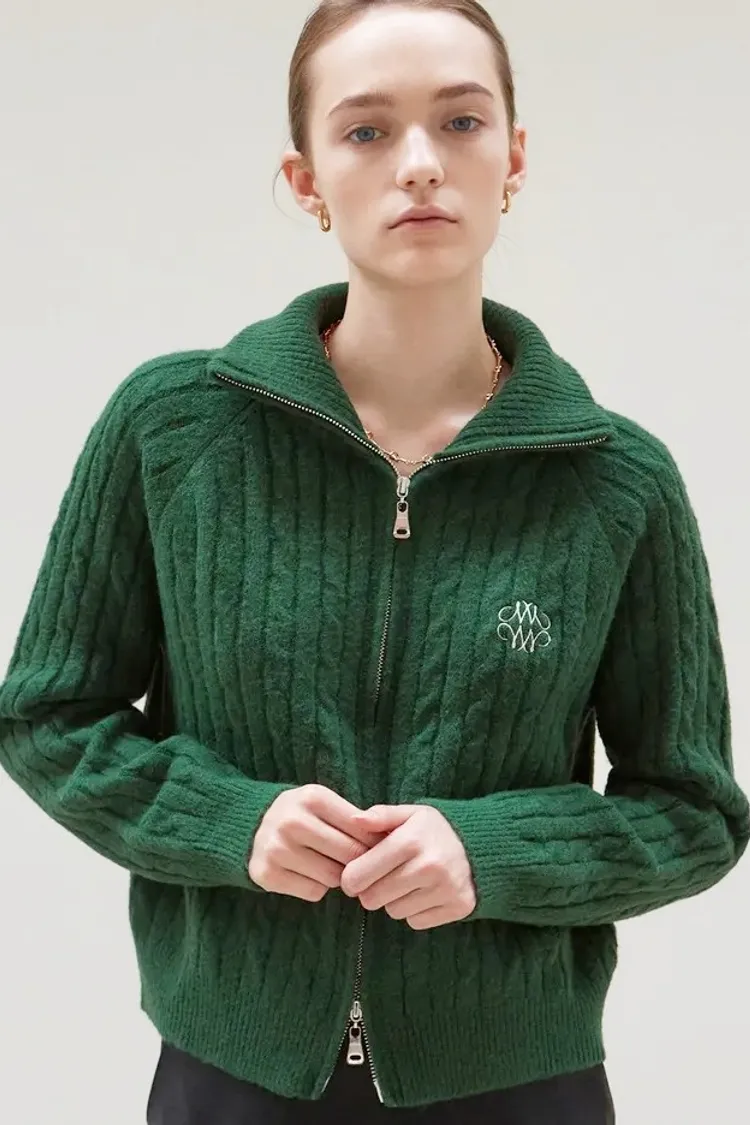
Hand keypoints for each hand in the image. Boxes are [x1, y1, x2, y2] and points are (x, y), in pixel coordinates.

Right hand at [249, 785, 381, 901]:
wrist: (253, 824)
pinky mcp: (266, 874)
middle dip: (359, 862)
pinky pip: (313, 892)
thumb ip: (355, 818)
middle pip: (349, 855)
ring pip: (332, 877)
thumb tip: (392, 840)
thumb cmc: (302, 814)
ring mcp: (276, 849)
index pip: (361, 829)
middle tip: (358, 863)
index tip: (379, 850)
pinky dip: (317, 887)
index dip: (374, 843)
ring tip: (330, 864)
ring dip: (338, 876)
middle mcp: (292, 822)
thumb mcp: (325, 803)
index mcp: (312, 797)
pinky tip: (309, 873)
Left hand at [340, 805, 476, 929]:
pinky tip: (425, 893)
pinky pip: (416, 922)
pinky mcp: (458, 907)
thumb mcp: (410, 814)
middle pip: (373, 899)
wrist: (482, 845)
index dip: (352, 878)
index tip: (355, 875)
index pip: (360, 875)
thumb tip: (353, 819)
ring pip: (394, 912)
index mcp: (410, 840)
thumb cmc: (436, 830)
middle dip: (372, 891)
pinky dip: (416, 912)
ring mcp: (445, 889)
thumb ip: (381, 815)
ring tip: (408, 883)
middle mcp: (429, 866)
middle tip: (382, 879)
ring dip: (395, 901)